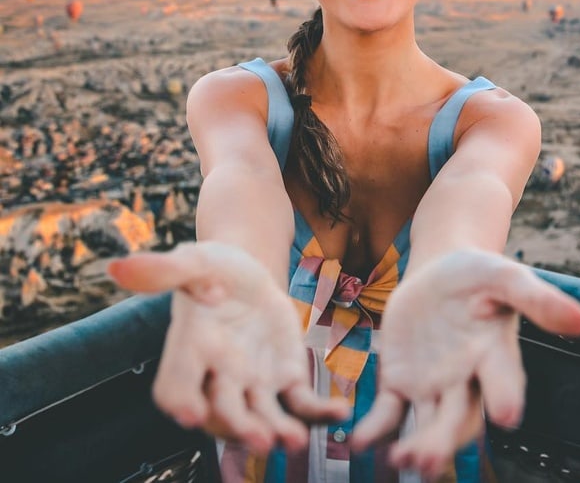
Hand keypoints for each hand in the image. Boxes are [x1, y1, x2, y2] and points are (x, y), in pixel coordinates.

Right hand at [108, 241, 348, 452]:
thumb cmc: (212, 267)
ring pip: (262, 416)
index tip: (190, 413)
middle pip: (223, 411)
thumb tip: (117, 266)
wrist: (248, 275)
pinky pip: (301, 403)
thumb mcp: (193, 261)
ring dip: (278, 431)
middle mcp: (217, 376)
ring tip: (296, 439)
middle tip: (260, 437)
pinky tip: (341, 411)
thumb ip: (163, 270)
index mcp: (189, 349)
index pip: (174, 385)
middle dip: (238, 426)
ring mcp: (251, 383)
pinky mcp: (284, 378)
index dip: (181, 400)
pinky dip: (319, 412)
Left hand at [352, 249, 579, 478]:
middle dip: (445, 441)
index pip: (503, 380)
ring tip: (400, 459)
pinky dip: (374, 429)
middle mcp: (466, 381)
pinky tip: (357, 442)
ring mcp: (432, 386)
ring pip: (425, 426)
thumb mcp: (506, 277)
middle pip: (458, 419)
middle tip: (428, 459)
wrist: (440, 270)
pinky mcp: (400, 382)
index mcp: (495, 356)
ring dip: (414, 446)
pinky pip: (388, 413)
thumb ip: (541, 300)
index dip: (505, 395)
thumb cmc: (479, 274)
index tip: (508, 414)